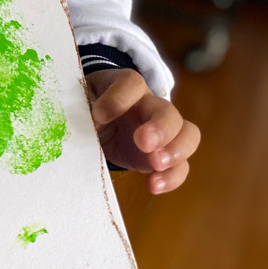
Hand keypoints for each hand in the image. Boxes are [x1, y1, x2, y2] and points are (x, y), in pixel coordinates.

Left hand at [86, 68, 199, 193]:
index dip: (118, 97)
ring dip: (176, 150)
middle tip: (143, 142)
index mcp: (125, 86)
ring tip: (156, 163)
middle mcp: (149, 105)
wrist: (95, 120)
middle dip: (160, 127)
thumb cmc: (87, 105)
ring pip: (187, 134)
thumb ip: (81, 110)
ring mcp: (161, 130)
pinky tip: (153, 185)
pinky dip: (172, 177)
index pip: (131, 83)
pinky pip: (180, 165)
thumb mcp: (80, 101)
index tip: (99, 115)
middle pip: (167, 110)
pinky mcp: (163, 156)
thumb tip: (88, 125)